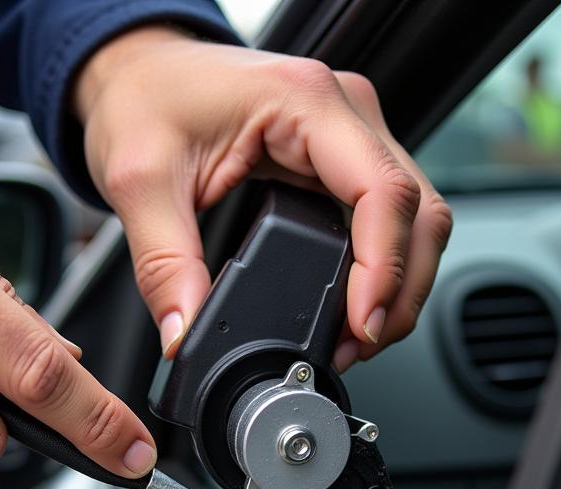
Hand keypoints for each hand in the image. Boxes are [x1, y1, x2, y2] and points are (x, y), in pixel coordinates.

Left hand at [74, 27, 451, 371]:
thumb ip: (165, 265)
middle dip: (399, 293)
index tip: (359, 325)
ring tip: (356, 336)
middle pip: (419, 212)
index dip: (383, 269)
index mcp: (305, 101)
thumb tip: (187, 331)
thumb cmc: (147, 97)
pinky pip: (393, 218)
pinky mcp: (347, 159)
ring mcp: (354, 134)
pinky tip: (356, 305)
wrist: (142, 71)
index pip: (382, 191)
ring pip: (419, 219)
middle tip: (356, 346)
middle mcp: (344, 110)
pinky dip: (386, 268)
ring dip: (400, 286)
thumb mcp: (141, 183)